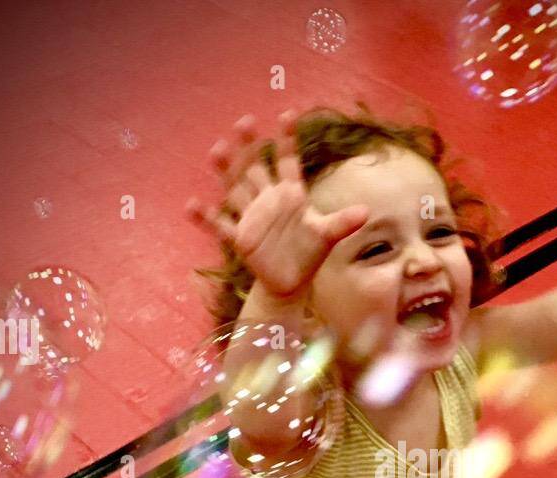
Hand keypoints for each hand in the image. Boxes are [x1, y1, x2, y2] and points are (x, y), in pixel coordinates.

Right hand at [186, 109, 369, 299]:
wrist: (291, 283)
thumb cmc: (309, 255)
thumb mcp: (327, 237)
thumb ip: (342, 222)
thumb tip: (365, 212)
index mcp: (291, 194)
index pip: (288, 161)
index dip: (287, 140)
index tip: (287, 115)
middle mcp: (268, 200)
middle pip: (256, 167)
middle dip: (250, 147)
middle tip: (244, 123)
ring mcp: (252, 217)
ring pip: (235, 188)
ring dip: (226, 170)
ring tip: (217, 150)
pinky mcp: (241, 238)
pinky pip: (219, 225)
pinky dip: (205, 217)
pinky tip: (192, 205)